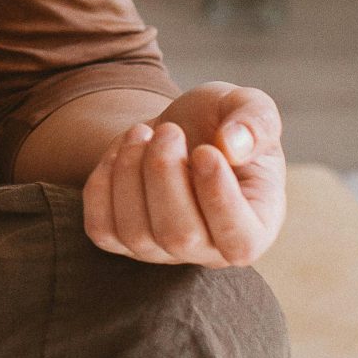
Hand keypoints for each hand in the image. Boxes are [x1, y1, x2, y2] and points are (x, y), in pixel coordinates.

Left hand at [81, 83, 284, 268]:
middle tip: (168, 131)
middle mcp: (209, 249)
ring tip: (142, 133)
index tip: (204, 151)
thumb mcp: (248, 105)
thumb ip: (255, 121)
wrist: (175, 129)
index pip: (240, 242)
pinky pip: (101, 228)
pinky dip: (103, 184)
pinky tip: (122, 153)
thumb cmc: (221, 121)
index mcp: (256, 225)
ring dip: (131, 171)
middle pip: (180, 237)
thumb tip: (233, 145)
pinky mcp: (122, 241)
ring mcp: (162, 251)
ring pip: (136, 233)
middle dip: (164, 173)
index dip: (219, 199)